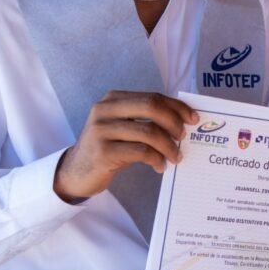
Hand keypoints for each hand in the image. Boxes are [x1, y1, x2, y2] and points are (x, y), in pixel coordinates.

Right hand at [53, 91, 197, 201]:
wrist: (75, 173)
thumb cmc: (107, 149)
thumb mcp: (122, 127)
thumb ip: (144, 119)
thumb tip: (183, 121)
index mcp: (113, 99)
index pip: (152, 96)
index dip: (176, 106)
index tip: (193, 118)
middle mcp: (105, 110)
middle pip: (151, 106)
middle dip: (174, 121)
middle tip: (183, 137)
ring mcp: (102, 130)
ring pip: (149, 132)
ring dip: (168, 146)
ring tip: (176, 157)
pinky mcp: (103, 152)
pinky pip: (141, 152)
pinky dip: (157, 159)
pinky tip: (160, 166)